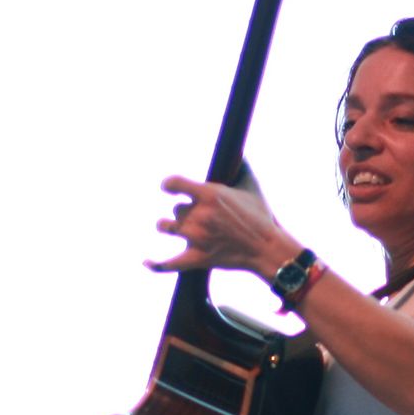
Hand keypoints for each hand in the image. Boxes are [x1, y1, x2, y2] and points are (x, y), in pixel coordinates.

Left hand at [148, 165, 296, 279]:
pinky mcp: (197, 258)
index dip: (169, 184)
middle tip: (201, 216)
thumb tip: (238, 150)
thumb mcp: (251, 186)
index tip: (168, 186)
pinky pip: (168, 263)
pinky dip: (156, 264)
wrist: (267, 249)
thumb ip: (240, 166)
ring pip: (167, 227)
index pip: (174, 183)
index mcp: (209, 195)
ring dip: (169, 226)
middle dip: (186, 211)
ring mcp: (196, 238)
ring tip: (173, 227)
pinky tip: (147, 262)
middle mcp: (199, 216)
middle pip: (177, 209)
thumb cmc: (261, 217)